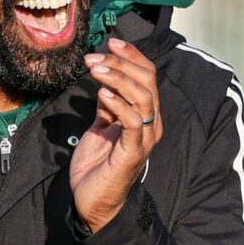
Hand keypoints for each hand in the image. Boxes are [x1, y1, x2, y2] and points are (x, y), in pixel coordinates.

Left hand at [70, 38, 162, 232]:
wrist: (92, 202)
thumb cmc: (97, 165)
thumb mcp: (100, 127)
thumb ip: (107, 105)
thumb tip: (104, 81)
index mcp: (145, 115)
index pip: (148, 76)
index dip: (132, 56)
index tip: (111, 41)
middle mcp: (151, 124)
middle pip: (147, 82)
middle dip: (121, 63)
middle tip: (94, 58)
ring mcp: (144, 139)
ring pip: (143, 97)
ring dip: (117, 79)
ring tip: (94, 70)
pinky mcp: (133, 153)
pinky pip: (132, 122)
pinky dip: (118, 104)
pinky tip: (102, 95)